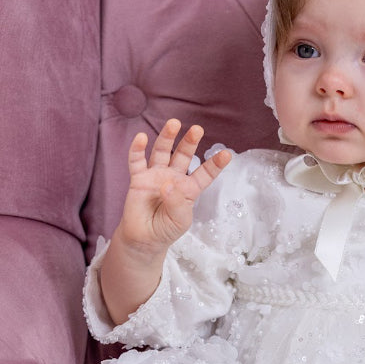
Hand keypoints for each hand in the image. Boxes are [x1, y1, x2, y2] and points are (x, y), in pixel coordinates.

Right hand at [113, 120, 231, 260]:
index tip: (227, 155)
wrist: (143, 240)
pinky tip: (141, 138)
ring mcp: (156, 175)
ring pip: (162, 152)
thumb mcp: (179, 221)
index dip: (215, 165)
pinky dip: (137, 149)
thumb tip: (166, 184)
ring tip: (174, 123)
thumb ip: (177, 203)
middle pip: (183, 155)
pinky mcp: (138, 179)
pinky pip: (137, 161)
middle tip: (198, 129)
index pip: (205, 173)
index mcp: (189, 189)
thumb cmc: (165, 230)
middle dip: (190, 142)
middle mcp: (173, 177)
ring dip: (167, 137)